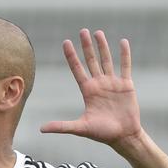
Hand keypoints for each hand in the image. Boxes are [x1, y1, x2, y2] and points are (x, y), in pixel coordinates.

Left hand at [40, 29, 141, 148]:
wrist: (123, 136)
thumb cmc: (102, 133)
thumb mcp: (80, 128)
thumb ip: (61, 126)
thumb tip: (41, 129)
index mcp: (88, 91)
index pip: (77, 70)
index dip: (72, 56)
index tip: (66, 42)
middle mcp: (99, 84)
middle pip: (91, 61)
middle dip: (86, 46)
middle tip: (82, 31)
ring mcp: (113, 83)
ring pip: (107, 60)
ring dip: (102, 46)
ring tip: (97, 32)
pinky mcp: (126, 85)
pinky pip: (125, 66)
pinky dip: (125, 54)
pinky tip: (123, 42)